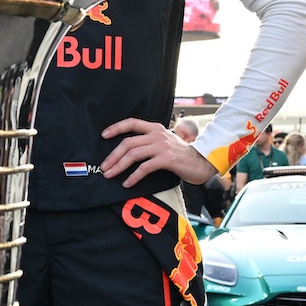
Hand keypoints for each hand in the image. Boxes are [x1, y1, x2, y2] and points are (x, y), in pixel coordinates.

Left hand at [99, 118, 216, 186]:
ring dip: (119, 166)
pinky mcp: (167, 159)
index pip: (131, 123)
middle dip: (113, 156)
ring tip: (110, 175)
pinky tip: (127, 183)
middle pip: (128, 142)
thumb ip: (150, 142)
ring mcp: (162, 146)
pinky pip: (145, 168)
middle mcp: (157, 134)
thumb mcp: (166, 142)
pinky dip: (133, 176)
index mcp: (155, 128)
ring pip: (133, 154)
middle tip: (104, 167)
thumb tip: (129, 151)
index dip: (116, 128)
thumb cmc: (182, 154)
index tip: (103, 135)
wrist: (202, 161)